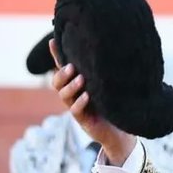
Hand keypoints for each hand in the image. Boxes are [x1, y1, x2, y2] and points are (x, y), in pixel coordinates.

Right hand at [49, 39, 136, 164]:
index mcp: (76, 84)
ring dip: (71, 87)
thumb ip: (102, 70)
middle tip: (71, 67)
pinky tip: (87, 96)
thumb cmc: (112, 104)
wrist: (119, 131)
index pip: (62, 68)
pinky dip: (80, 103)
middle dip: (62, 74)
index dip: (56, 56)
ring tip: (81, 79)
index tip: (52, 41)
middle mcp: (73, 95)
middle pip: (57, 83)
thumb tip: (109, 46)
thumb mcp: (106, 84)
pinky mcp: (83, 120)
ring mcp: (76, 107)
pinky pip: (76, 111)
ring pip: (65, 96)